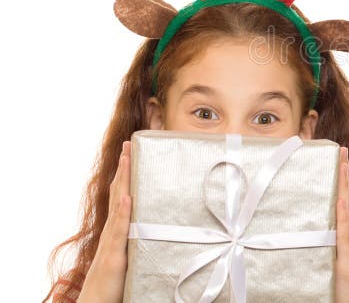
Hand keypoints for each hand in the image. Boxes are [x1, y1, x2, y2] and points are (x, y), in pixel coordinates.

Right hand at [77, 141, 131, 302]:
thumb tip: (157, 224)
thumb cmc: (116, 283)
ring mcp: (112, 242)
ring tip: (128, 159)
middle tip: (130, 144)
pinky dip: (123, 213)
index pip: (123, 196)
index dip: (127, 175)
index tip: (132, 153)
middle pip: (119, 193)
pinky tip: (128, 197)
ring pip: (119, 206)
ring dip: (124, 182)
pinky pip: (119, 232)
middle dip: (125, 168)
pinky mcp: (114, 256)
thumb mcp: (131, 254)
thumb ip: (140, 238)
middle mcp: (113, 231)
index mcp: (119, 230)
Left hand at [335, 147, 348, 302]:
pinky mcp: (347, 258)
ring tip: (341, 165)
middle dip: (343, 174)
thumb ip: (324, 244)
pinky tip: (341, 200)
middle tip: (340, 150)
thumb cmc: (341, 287)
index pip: (342, 200)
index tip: (337, 158)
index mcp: (344, 235)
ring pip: (346, 210)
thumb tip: (309, 228)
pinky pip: (344, 234)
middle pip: (346, 198)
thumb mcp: (331, 260)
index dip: (340, 179)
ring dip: (343, 187)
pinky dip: (343, 216)